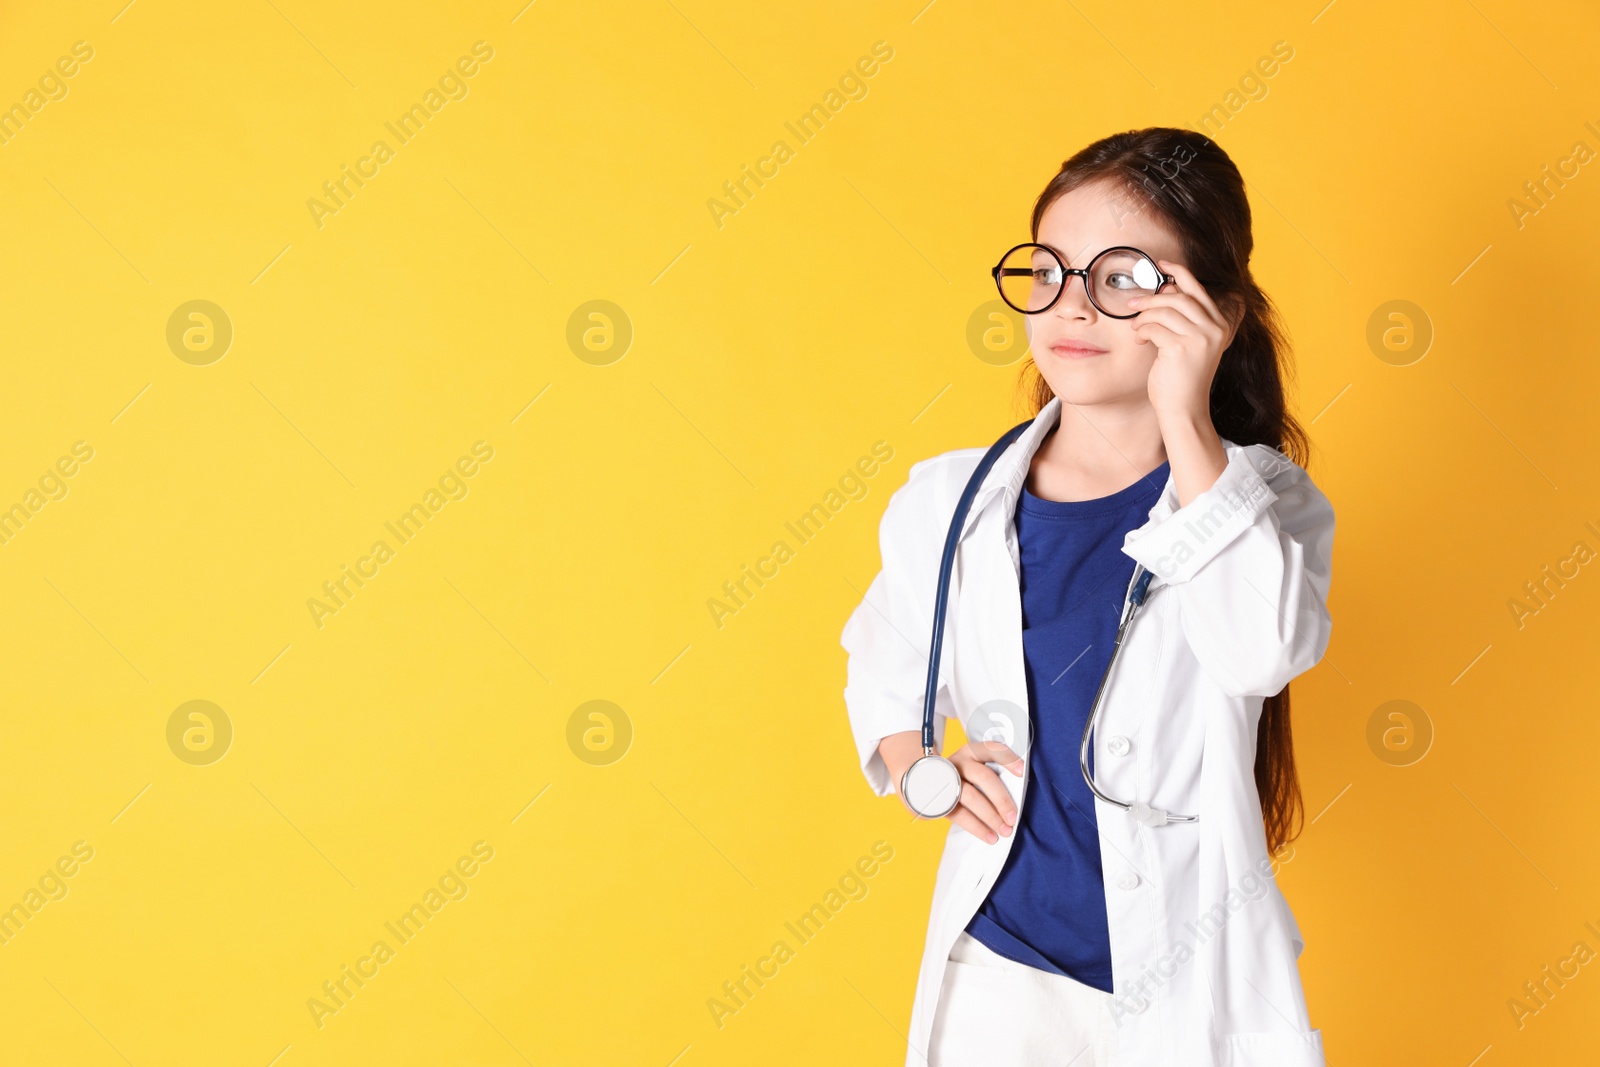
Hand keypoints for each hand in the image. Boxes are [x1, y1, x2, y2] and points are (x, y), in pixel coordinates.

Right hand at [877, 731, 1022, 843]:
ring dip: (991, 816)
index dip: (1008, 758)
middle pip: (983, 777)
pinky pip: (960, 814)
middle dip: (1001, 799)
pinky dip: (977, 828)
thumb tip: (1016, 796)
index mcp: (971, 752)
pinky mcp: (941, 799)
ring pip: (971, 797)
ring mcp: (948, 780)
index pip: (991, 749)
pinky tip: (990, 837)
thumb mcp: (973, 766)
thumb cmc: (961, 776)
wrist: (921, 780)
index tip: (1022, 771)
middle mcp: (959, 762)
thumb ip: (991, 774)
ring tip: (1005, 831)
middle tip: (1014, 817)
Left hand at [1126, 259, 1242, 420]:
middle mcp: (1214, 329)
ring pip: (1164, 311)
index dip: (1180, 272)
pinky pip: (1154, 328)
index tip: (1162, 264)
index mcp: (1220, 324)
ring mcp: (1201, 338)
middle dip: (1151, 298)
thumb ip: (1183, 318)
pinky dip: (1142, 331)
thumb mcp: (1189, 343)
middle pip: (1178, 297)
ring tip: (1136, 328)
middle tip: (1133, 304)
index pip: (1198, 290)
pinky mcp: (1182, 348)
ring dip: (1144, 317)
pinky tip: (1140, 341)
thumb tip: (1168, 289)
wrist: (1184, 409)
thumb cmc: (1182, 377)